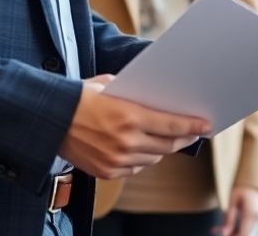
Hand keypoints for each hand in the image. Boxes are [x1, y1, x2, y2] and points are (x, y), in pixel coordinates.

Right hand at [59, 74, 209, 179]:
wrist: (50, 119)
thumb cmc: (81, 96)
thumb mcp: (110, 85)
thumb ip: (135, 91)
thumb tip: (159, 94)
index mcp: (129, 116)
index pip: (173, 125)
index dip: (193, 126)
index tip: (207, 125)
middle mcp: (126, 141)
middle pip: (168, 145)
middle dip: (183, 138)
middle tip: (193, 132)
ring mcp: (116, 159)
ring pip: (153, 158)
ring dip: (164, 149)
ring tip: (170, 139)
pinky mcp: (107, 171)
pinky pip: (135, 168)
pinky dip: (143, 158)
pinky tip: (146, 149)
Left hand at [215, 185, 257, 235]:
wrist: (252, 178)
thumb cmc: (241, 187)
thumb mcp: (232, 202)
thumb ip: (228, 219)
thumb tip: (224, 233)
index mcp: (251, 214)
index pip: (243, 234)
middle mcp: (256, 217)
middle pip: (244, 234)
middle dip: (231, 235)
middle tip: (218, 231)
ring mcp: (257, 217)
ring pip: (244, 230)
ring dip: (232, 231)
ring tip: (217, 228)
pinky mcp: (255, 215)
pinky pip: (246, 225)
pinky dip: (237, 227)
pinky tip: (227, 225)